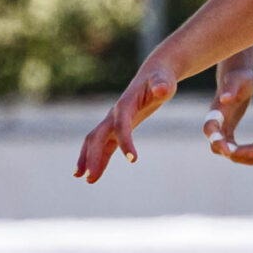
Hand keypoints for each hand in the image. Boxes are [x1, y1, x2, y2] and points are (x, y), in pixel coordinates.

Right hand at [74, 61, 178, 183]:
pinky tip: (92, 173)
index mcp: (126, 104)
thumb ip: (163, 86)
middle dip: (94, 156)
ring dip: (89, 159)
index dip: (125, 141)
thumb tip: (162, 90)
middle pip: (99, 136)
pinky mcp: (117, 127)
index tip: (134, 160)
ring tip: (86, 179)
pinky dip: (98, 158)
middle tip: (91, 178)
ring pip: (96, 141)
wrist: (155, 73)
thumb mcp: (165, 82)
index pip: (122, 125)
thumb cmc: (161, 79)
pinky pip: (104, 145)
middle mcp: (115, 113)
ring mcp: (113, 120)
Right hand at [204, 60, 252, 165]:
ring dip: (245, 158)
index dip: (217, 141)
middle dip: (238, 153)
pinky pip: (236, 151)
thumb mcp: (238, 80)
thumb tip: (224, 97)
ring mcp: (221, 131)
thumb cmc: (239, 77)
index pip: (210, 130)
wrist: (240, 78)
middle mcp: (215, 125)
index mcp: (215, 112)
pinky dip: (248, 156)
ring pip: (229, 153)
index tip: (228, 151)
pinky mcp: (229, 134)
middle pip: (220, 147)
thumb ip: (231, 88)